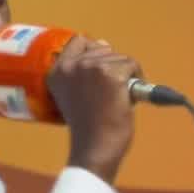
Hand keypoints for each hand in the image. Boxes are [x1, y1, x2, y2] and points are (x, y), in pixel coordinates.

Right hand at [48, 35, 140, 183]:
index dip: (92, 53)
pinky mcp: (112, 75)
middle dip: (110, 67)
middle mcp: (72, 66)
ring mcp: (91, 68)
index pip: (78, 42)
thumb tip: (103, 43)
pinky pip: (132, 66)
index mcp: (57, 72)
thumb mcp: (76, 92)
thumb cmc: (87, 126)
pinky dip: (136, 80)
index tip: (95, 75)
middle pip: (102, 47)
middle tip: (103, 96)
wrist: (95, 150)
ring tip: (113, 100)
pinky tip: (124, 99)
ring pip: (120, 57)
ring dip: (123, 76)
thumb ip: (84, 70)